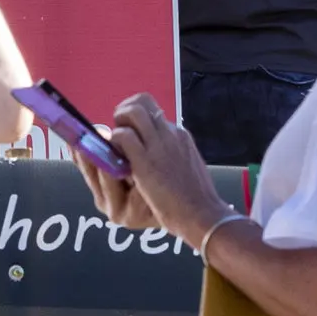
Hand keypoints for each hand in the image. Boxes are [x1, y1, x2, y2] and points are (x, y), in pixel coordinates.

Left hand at [100, 92, 229, 246]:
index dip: (136, 117)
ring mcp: (158, 145)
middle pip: (141, 101)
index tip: (130, 131)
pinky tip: (116, 160)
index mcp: (180, 136)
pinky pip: (122, 136)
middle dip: (123, 112)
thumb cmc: (196, 199)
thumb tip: (151, 156)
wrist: (202, 214)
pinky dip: (114, 143)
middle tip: (118, 134)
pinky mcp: (145, 161)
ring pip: (131, 112)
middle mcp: (170, 133)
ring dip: (117, 125)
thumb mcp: (187, 167)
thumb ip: (170, 156)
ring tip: (115, 146)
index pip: (153, 111)